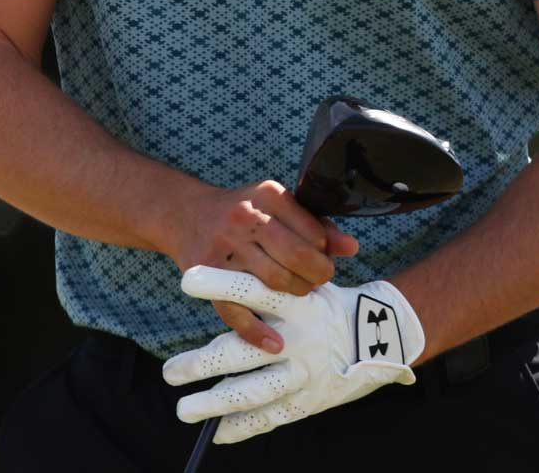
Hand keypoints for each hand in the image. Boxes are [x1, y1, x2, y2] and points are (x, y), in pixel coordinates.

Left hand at [162, 266, 425, 443]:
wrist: (384, 334)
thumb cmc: (328, 304)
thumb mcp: (306, 284)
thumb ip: (263, 285)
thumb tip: (206, 272)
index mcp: (297, 303)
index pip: (254, 291)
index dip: (223, 285)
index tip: (188, 278)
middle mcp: (299, 339)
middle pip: (243, 353)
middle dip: (203, 364)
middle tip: (169, 372)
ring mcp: (305, 374)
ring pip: (254, 391)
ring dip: (216, 404)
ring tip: (185, 410)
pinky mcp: (311, 399)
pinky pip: (274, 416)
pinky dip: (246, 426)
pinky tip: (219, 433)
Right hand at [163, 179, 358, 354]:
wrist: (186, 214)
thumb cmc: (245, 212)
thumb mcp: (279, 206)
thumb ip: (317, 224)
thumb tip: (351, 248)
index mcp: (269, 195)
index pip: (314, 234)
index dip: (324, 252)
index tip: (318, 257)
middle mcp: (245, 218)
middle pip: (297, 257)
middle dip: (316, 276)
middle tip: (315, 281)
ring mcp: (225, 247)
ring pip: (274, 282)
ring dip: (294, 294)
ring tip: (295, 291)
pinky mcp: (208, 274)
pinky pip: (236, 309)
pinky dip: (257, 332)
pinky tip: (275, 343)